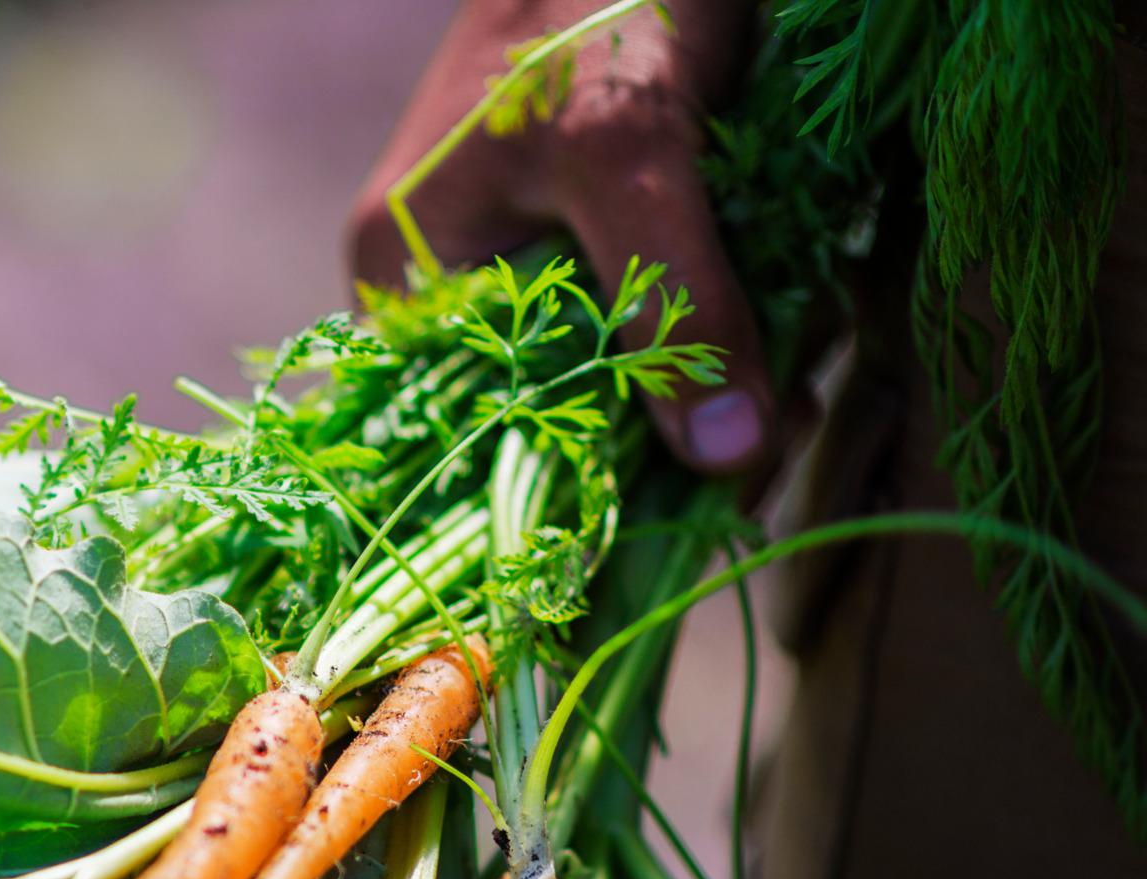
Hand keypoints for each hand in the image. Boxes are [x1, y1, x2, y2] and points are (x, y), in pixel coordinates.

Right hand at [348, 0, 772, 474]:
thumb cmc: (594, 5)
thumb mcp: (631, 157)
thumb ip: (672, 300)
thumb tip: (728, 460)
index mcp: (406, 277)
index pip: (467, 426)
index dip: (559, 481)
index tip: (658, 522)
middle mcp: (452, 284)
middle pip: (547, 403)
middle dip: (651, 432)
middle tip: (749, 457)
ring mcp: (527, 260)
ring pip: (612, 365)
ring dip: (697, 388)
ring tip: (777, 410)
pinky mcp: (599, 234)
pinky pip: (652, 316)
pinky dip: (716, 335)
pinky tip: (777, 350)